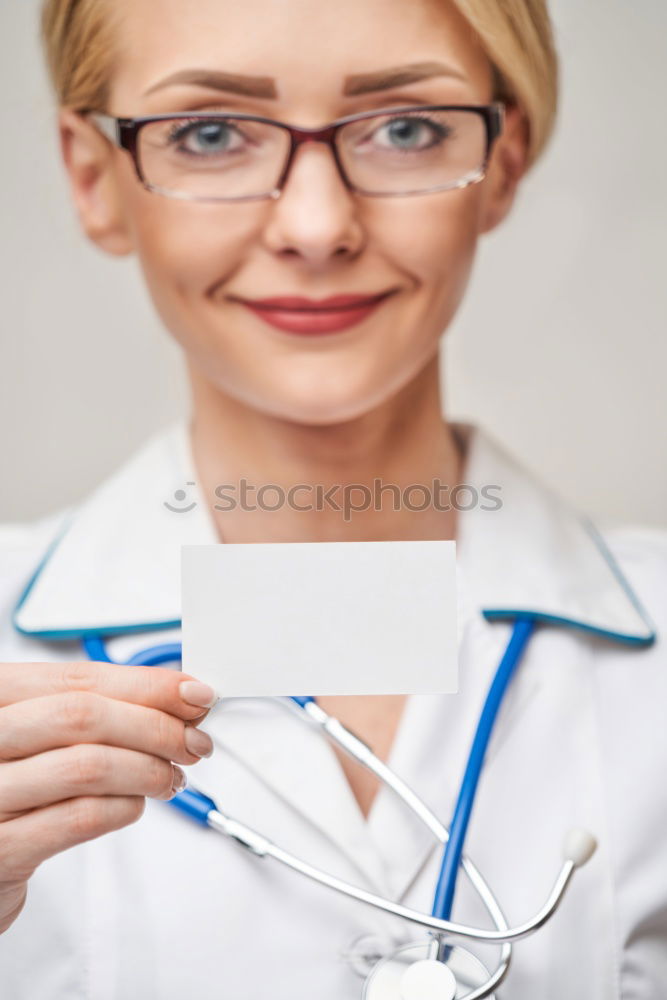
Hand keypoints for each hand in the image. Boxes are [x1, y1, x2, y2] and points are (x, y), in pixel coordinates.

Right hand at [0, 660, 216, 933]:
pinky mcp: (1, 850)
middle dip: (155, 727)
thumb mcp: (43, 736)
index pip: (79, 679)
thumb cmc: (12, 788)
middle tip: (193, 742)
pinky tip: (136, 804)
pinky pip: (80, 818)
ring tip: (171, 778)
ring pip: (88, 766)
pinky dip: (124, 807)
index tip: (194, 694)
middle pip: (84, 716)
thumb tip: (181, 697)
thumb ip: (101, 709)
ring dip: (149, 770)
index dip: (146, 685)